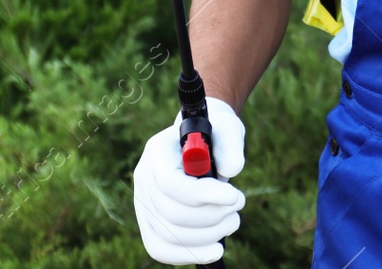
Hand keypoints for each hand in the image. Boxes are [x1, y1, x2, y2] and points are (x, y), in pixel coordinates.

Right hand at [133, 100, 246, 263]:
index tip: (235, 196)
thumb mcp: (227, 129)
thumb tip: (231, 169)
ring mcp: (143, 202)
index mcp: (158, 151)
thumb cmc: (216, 135)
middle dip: (212, 216)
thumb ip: (230, 145)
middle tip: (239, 203)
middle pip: (171, 213)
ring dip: (207, 235)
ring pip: (168, 235)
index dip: (203, 195)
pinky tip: (214, 250)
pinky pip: (160, 248)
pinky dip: (189, 254)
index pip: (170, 183)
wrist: (204, 144)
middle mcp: (144, 178)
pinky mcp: (149, 222)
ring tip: (232, 220)